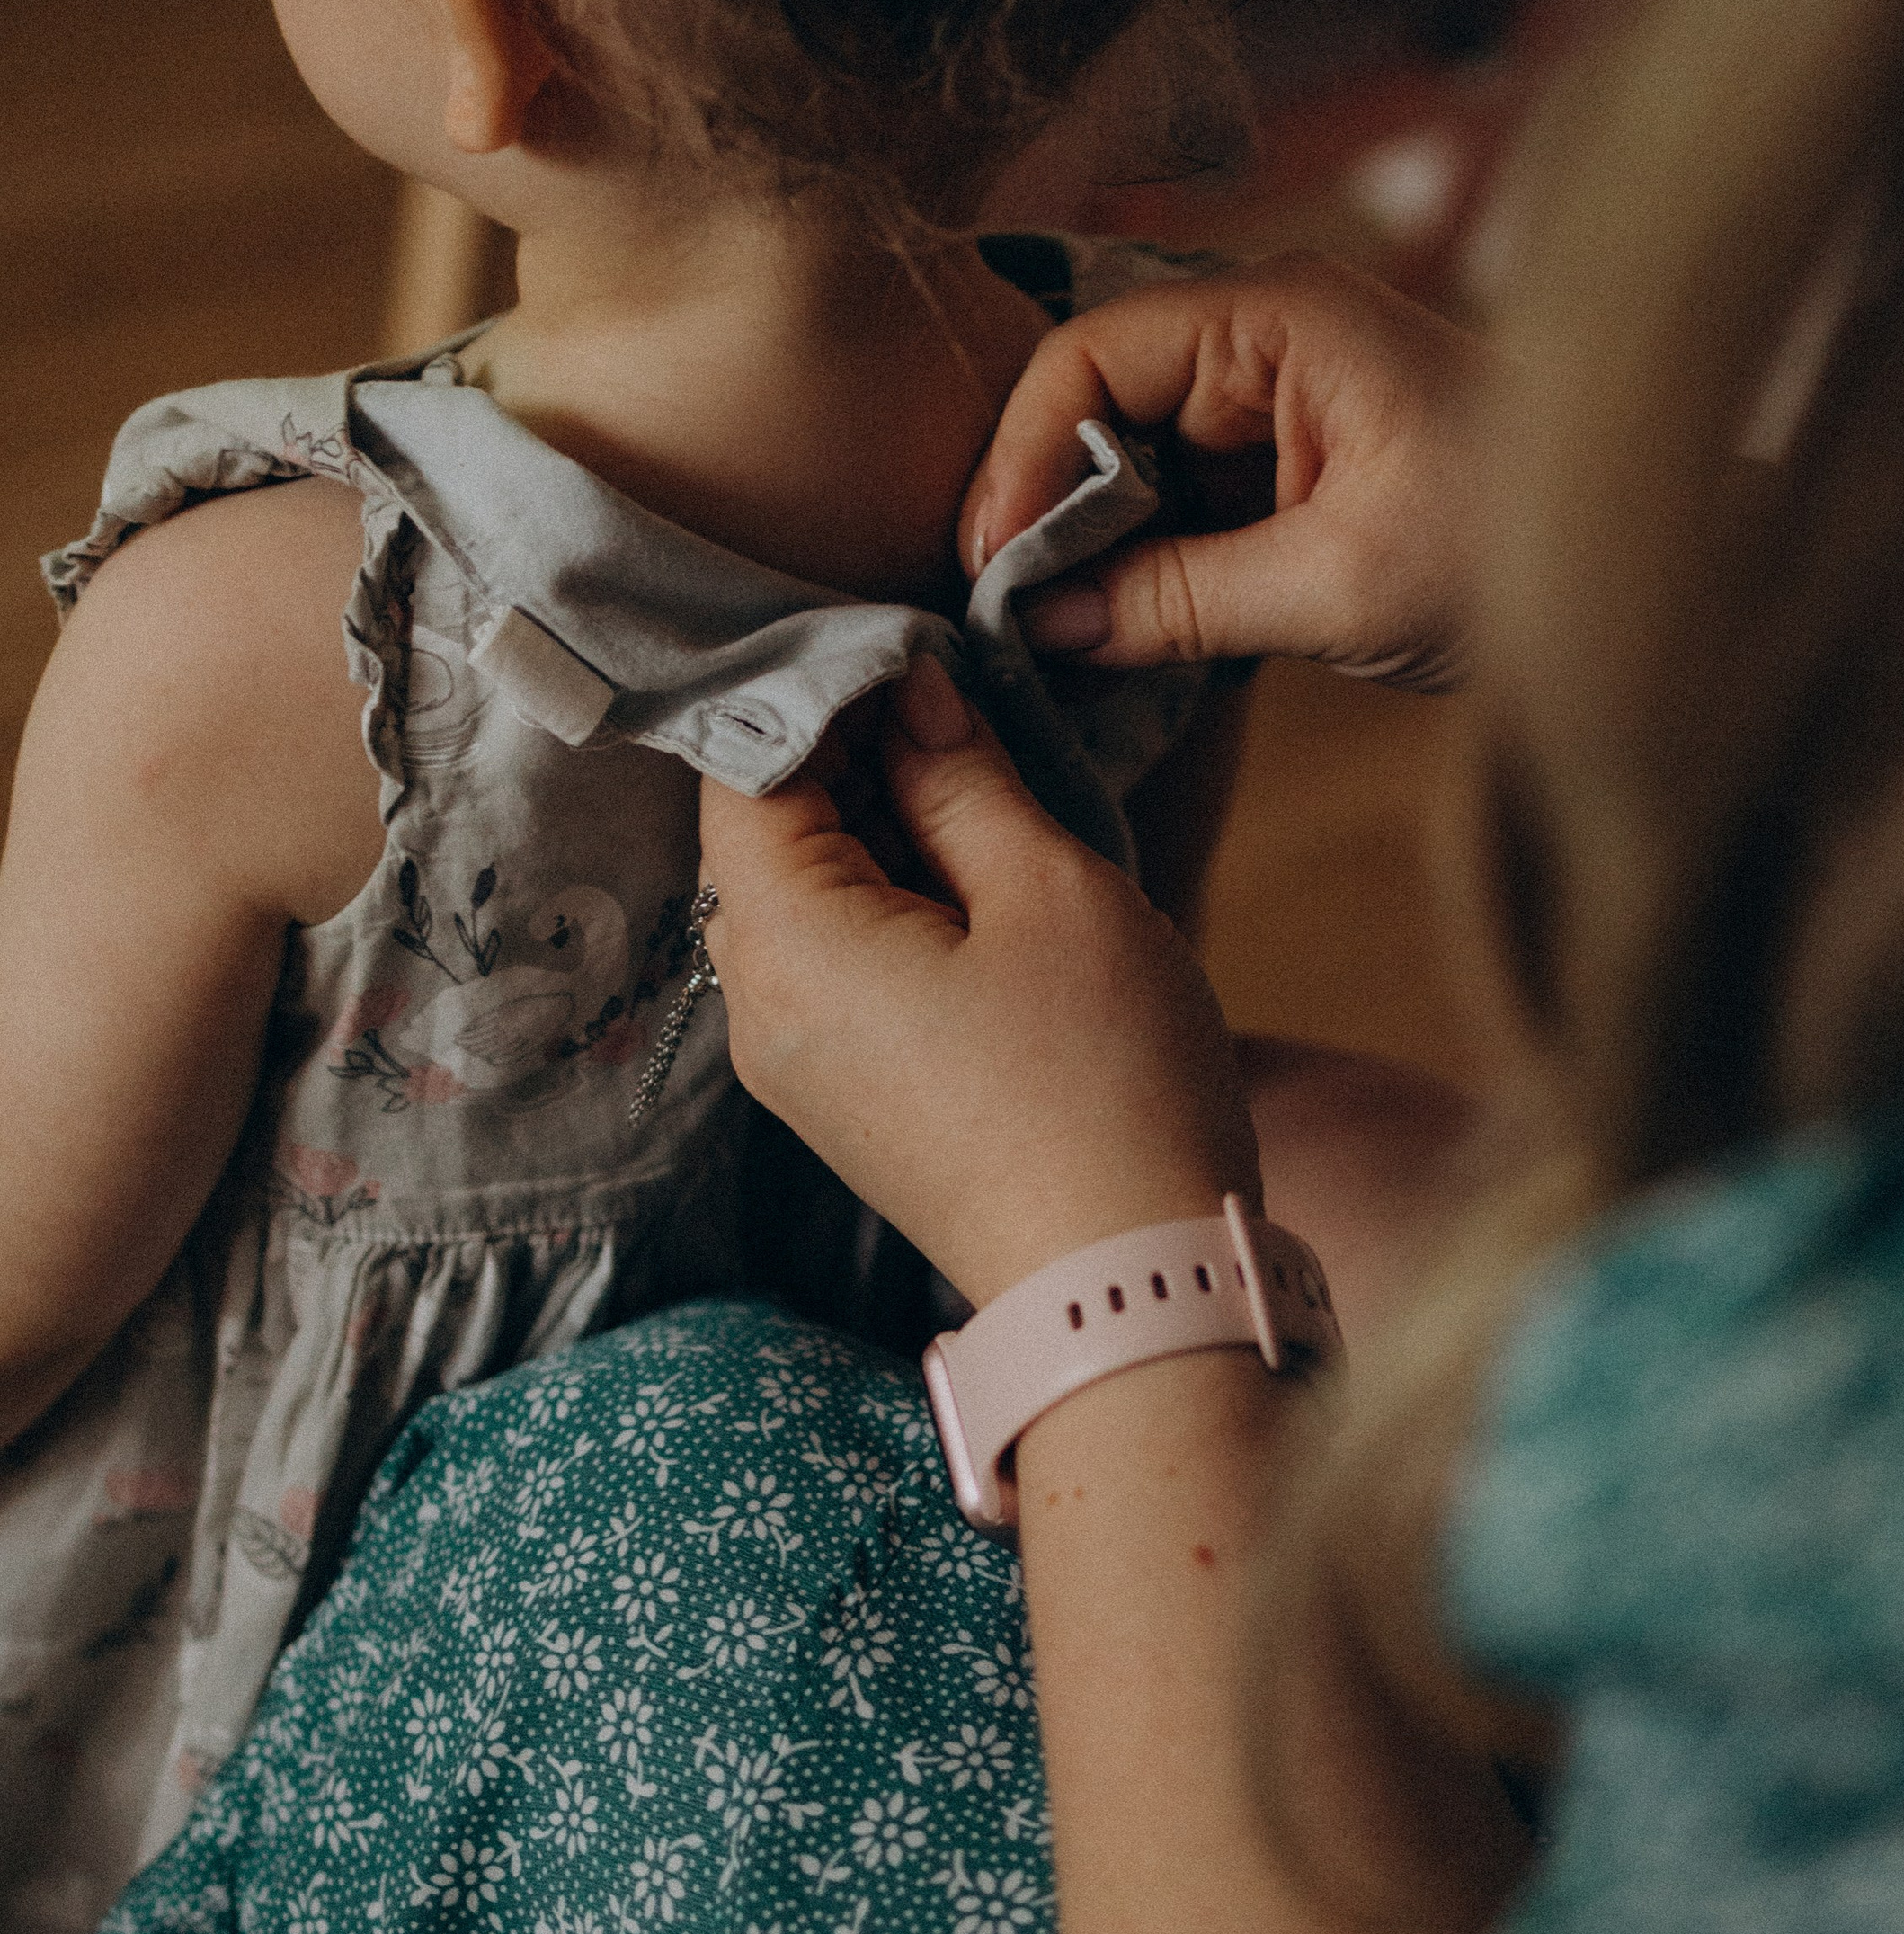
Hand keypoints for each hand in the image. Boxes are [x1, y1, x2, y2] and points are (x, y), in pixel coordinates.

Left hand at [700, 656, 1260, 1305]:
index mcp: (784, 942)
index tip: (913, 641)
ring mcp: (794, 1062)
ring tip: (981, 779)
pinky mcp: (844, 1096)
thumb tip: (907, 689)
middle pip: (762, 829)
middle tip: (957, 696)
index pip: (746, 764)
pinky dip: (890, 894)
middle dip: (849, 749)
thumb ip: (959, 775)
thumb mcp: (1047, 891)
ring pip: (802, 892)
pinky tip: (978, 874)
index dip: (821, 684)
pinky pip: (834, 958)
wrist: (1128, 1291)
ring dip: (877, 820)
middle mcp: (756, 1006)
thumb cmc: (1103, 1080)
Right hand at [960, 253, 1484, 689]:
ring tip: (1051, 634)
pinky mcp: (1295, 459)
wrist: (1652, 580)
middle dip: (1050, 503)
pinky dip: (1148, 560)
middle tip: (1008, 613)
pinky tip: (1118, 628)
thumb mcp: (1336, 586)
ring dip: (1095, 541)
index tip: (994, 564)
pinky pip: (1185, 497)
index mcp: (1281, 315)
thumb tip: (1040, 625)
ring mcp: (1282, 394)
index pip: (1094, 357)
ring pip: (1135, 456)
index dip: (1025, 458)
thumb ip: (1177, 599)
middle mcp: (1269, 333)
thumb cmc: (1516, 553)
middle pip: (1101, 400)